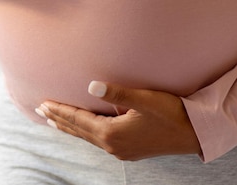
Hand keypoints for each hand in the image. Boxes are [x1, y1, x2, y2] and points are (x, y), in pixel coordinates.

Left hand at [36, 81, 201, 160]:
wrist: (196, 134)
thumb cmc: (173, 113)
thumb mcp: (145, 99)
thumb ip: (117, 93)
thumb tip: (90, 86)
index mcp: (112, 134)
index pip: (78, 120)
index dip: (59, 110)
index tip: (42, 103)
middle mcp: (113, 146)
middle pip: (78, 131)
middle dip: (59, 119)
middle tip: (40, 110)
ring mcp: (121, 150)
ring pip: (87, 137)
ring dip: (70, 127)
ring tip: (55, 120)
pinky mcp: (130, 150)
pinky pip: (98, 140)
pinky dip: (85, 132)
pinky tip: (85, 129)